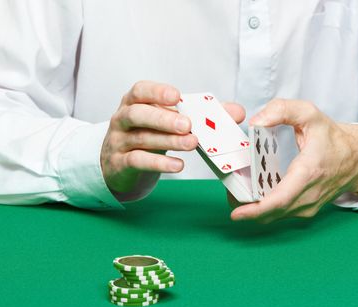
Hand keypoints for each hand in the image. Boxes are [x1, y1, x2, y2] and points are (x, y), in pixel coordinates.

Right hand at [101, 81, 244, 193]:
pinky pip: (138, 161)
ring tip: (192, 144)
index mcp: (135, 102)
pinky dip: (159, 163)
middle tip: (188, 125)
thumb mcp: (171, 121)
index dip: (157, 91)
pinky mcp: (120, 163)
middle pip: (138, 114)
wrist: (121, 162)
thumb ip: (203, 115)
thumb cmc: (151, 134)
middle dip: (164, 118)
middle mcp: (123, 119)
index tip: (176, 96)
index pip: (140, 90)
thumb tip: (237, 112)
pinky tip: (178, 165)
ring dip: (169, 141)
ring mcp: (120, 141)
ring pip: (142, 138)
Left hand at [230, 99, 357, 222]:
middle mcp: (309, 195)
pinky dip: (264, 208)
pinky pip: (280, 214)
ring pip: (275, 216)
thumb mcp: (309, 114)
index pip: (281, 199)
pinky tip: (254, 193)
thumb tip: (256, 122)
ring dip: (254, 209)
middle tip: (230, 193)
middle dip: (247, 208)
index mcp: (309, 172)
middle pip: (273, 212)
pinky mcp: (306, 210)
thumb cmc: (332, 137)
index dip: (257, 209)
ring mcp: (309, 206)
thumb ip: (282, 110)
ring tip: (239, 191)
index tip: (236, 212)